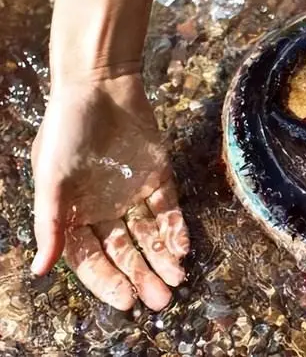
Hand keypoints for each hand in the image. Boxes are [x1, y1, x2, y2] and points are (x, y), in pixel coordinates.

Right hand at [30, 73, 189, 310]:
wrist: (100, 86)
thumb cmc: (67, 130)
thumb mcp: (51, 178)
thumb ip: (51, 224)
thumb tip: (41, 270)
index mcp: (74, 214)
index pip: (92, 258)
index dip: (108, 281)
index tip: (126, 302)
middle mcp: (105, 209)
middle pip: (125, 251)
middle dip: (142, 276)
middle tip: (162, 300)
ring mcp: (133, 194)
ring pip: (150, 235)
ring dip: (163, 256)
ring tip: (177, 279)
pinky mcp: (158, 177)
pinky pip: (168, 209)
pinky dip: (175, 227)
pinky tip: (182, 245)